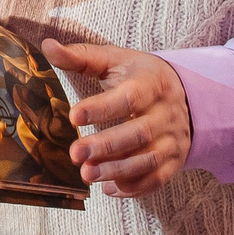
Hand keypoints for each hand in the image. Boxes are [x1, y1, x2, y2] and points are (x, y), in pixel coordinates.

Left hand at [43, 41, 190, 198]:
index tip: (74, 116)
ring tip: (86, 175)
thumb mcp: (115, 60)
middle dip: (106, 146)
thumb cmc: (139, 76)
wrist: (185, 94)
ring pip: (148, 160)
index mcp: (151, 83)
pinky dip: (134, 187)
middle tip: (75, 154)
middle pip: (139, 133)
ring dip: (117, 170)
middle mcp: (165, 112)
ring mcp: (172, 139)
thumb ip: (81, 56)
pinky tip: (108, 188)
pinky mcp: (174, 160)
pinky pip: (157, 179)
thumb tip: (48, 46)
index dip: (101, 108)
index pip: (129, 97)